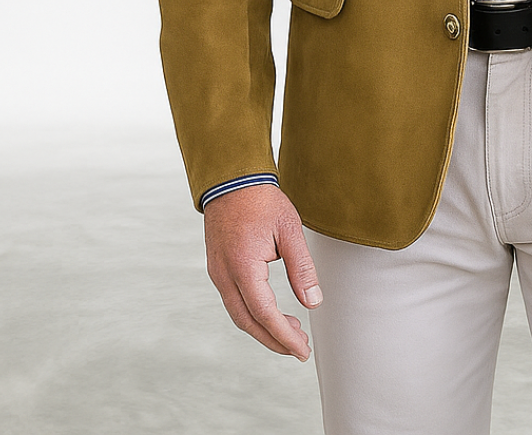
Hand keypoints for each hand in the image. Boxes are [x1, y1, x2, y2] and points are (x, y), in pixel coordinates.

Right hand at [203, 183, 320, 360]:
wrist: (232, 180)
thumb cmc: (262, 201)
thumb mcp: (290, 230)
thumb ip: (301, 268)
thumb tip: (313, 302)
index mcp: (242, 267)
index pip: (264, 314)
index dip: (284, 336)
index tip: (302, 350)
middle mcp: (224, 275)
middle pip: (248, 322)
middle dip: (274, 340)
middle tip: (299, 349)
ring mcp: (217, 273)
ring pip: (239, 314)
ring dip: (263, 328)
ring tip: (292, 331)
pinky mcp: (218, 269)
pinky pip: (234, 301)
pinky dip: (253, 313)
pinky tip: (272, 312)